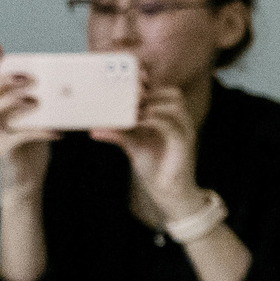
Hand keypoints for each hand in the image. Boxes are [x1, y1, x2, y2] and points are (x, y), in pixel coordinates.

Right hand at [0, 44, 55, 197]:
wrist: (27, 181)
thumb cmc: (33, 149)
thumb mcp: (36, 122)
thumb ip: (39, 104)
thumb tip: (57, 86)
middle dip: (5, 82)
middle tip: (28, 78)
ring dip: (13, 102)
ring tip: (35, 100)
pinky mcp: (5, 151)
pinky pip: (18, 137)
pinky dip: (37, 132)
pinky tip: (56, 131)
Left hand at [92, 83, 204, 216]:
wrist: (168, 192)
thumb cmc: (154, 167)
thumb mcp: (133, 145)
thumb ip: (119, 132)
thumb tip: (94, 127)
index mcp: (171, 118)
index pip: (163, 92)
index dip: (146, 88)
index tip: (122, 91)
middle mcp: (181, 122)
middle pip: (171, 94)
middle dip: (148, 94)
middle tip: (125, 101)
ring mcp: (185, 131)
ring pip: (174, 104)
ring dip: (150, 105)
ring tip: (130, 112)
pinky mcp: (183, 144)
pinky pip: (170, 125)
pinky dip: (152, 120)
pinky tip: (135, 124)